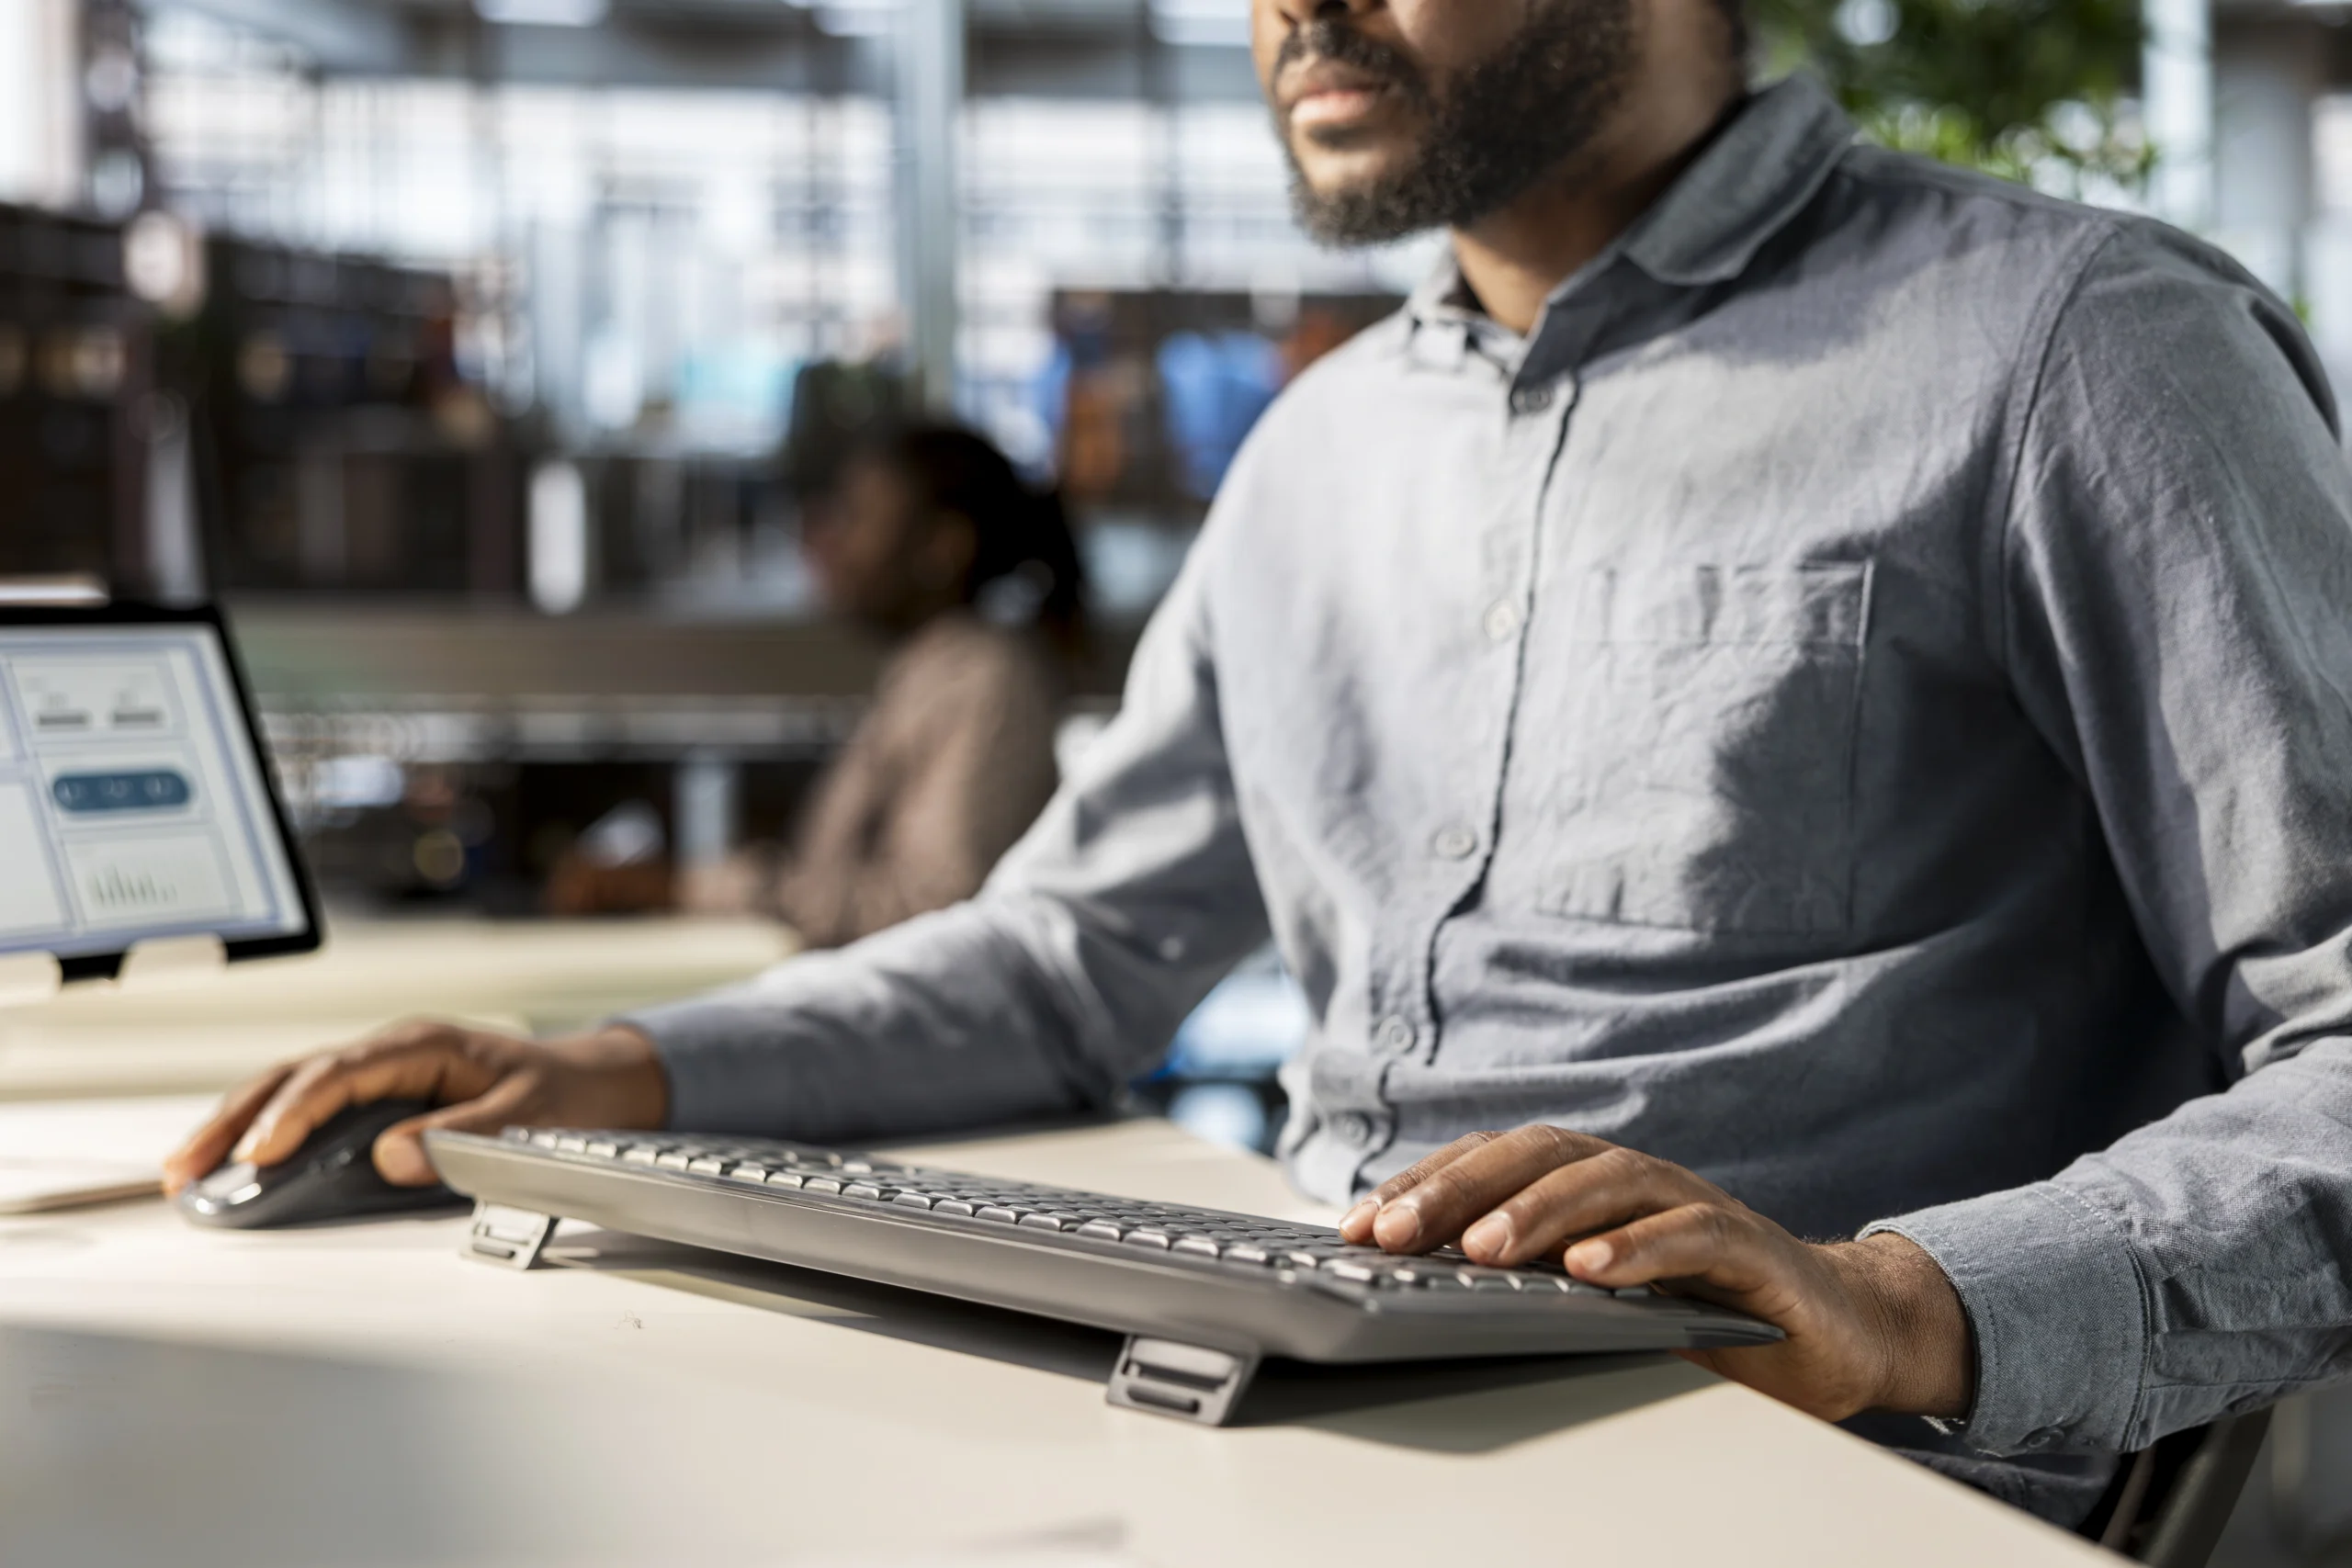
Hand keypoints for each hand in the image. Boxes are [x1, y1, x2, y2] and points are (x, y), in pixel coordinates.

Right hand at [162, 1020, 670, 1192]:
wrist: (592, 1083)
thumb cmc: (561, 1096)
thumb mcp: (522, 1117)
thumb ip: (458, 1137)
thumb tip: (389, 1158)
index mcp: (424, 1046)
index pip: (339, 1074)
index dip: (294, 1114)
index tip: (259, 1154)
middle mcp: (393, 1051)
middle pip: (294, 1076)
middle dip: (235, 1120)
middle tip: (188, 1167)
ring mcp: (382, 1070)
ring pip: (291, 1088)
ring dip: (237, 1125)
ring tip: (188, 1170)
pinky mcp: (379, 1094)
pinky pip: (310, 1106)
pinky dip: (267, 1130)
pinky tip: (234, 1163)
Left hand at [1337, 1125, 1972, 1422]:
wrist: (1831, 1330)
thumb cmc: (1696, 1313)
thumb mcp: (1593, 1304)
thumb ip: (1526, 1288)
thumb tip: (1414, 1296)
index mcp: (1584, 1184)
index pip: (1490, 1165)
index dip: (1423, 1186)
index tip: (1355, 1227)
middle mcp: (1632, 1179)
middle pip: (1533, 1158)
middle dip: (1456, 1192)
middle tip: (1394, 1233)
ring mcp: (1691, 1204)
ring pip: (1605, 1183)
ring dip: (1537, 1212)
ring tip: (1482, 1248)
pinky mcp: (1750, 1245)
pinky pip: (1690, 1232)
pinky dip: (1637, 1247)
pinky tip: (1591, 1271)